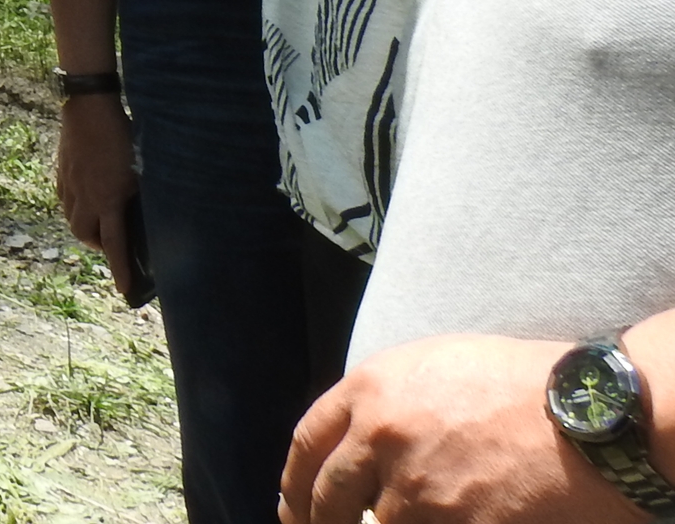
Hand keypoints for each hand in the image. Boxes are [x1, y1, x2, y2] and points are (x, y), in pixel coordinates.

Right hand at [55, 94, 142, 301]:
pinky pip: (64, 199)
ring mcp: (70, 183)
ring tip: (99, 220)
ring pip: (72, 218)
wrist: (89, 106)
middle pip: (85, 235)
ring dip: (86, 226)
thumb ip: (141, 193)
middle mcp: (85, 197)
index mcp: (108, 199)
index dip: (120, 269)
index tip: (124, 289)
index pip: (114, 244)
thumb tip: (150, 212)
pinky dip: (74, 206)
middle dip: (99, 245)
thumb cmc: (122, 134)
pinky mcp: (62, 170)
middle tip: (112, 241)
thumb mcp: (141, 167)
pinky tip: (84, 197)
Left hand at [282, 334, 608, 523]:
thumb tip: (357, 440)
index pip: (306, 442)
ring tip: (405, 519)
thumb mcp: (429, 367)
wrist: (583, 416)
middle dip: (316, 519)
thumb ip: (382, 402)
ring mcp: (417, 487)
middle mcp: (380, 438)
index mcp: (368, 390)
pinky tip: (447, 523)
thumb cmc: (515, 382)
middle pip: (326, 495)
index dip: (294, 480)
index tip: (292, 502)